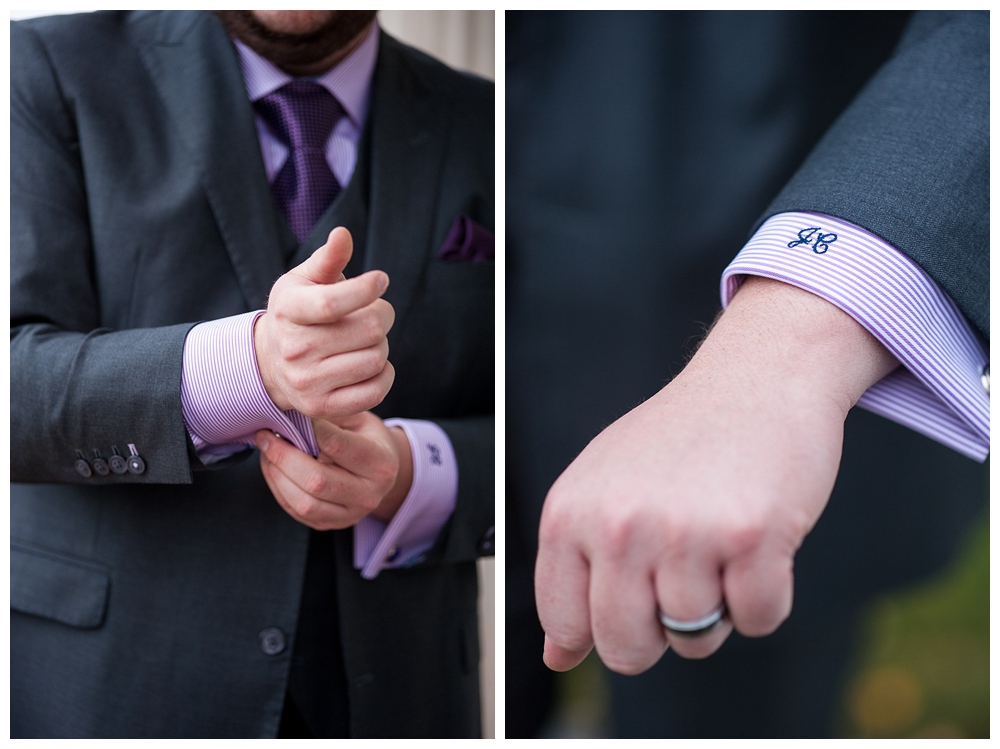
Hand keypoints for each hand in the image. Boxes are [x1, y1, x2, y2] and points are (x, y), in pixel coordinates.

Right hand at [254, 226, 395, 419]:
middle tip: (377, 313)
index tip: (380, 280)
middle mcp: (294, 349)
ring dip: (382, 345)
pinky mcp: (322, 407)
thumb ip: (327, 259)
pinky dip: (384, 374)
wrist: (270, 363)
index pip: (332, 302)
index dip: (365, 289)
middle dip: (382, 315)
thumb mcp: (304, 280)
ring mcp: (307, 382)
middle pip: (368, 329)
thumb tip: (343, 234)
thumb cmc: (297, 314)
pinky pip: (375, 391)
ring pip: (375, 358)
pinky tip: (373, 363)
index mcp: (288, 310)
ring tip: (368, 339)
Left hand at [255, 411, 413, 530]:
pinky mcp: (331, 524)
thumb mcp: (359, 420)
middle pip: (316, 481)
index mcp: (380, 463)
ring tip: (267, 453)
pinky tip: (273, 468)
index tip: (289, 416)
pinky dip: (278, 488)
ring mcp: (350, 513)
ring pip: (304, 503)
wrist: (383, 472)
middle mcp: (368, 494)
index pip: (338, 446)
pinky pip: (297, 512)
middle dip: (283, 456)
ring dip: (276, 475)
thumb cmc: (368, 439)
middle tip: (266, 436)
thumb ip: (331, 418)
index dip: (308, 429)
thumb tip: (293, 414)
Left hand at [535, 277, 897, 674]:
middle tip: (680, 571)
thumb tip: (554, 658)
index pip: (564, 623)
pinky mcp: (752, 536)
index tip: (631, 594)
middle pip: (626, 649)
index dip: (603, 627)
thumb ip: (572, 572)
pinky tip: (758, 540)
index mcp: (570, 513)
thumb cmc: (677, 441)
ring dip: (717, 606)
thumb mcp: (602, 491)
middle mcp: (618, 524)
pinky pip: (758, 620)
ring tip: (718, 541)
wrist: (755, 377)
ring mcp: (684, 531)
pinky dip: (766, 596)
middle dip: (659, 632)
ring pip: (695, 640)